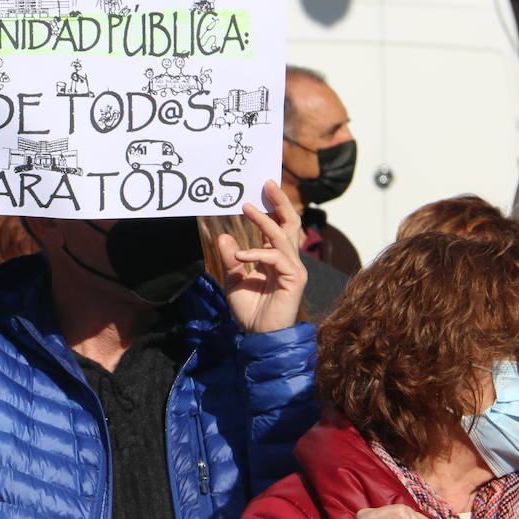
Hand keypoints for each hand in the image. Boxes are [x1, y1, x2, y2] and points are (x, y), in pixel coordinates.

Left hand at [221, 180, 305, 332]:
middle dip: (280, 202)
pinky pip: (276, 259)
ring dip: (264, 221)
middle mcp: (287, 259)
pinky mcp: (295, 279)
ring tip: (247, 207)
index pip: (277, 226)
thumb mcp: (234, 280)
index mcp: (275, 257)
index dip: (271, 207)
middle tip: (268, 182)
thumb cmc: (250, 310)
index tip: (260, 188)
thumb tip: (223, 236)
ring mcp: (294, 269)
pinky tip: (241, 255)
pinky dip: (257, 253)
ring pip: (282, 236)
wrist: (260, 336)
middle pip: (289, 223)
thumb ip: (231, 259)